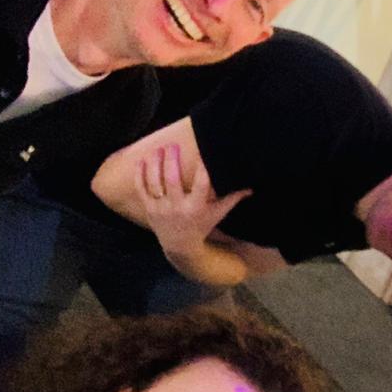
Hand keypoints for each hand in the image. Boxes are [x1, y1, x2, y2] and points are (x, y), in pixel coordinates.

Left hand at [135, 145, 249, 261]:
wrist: (179, 246)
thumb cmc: (202, 225)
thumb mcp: (218, 213)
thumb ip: (232, 198)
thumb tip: (251, 186)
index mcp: (196, 207)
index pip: (201, 184)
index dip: (203, 167)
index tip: (203, 151)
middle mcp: (177, 207)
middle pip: (172, 180)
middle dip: (171, 160)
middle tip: (173, 145)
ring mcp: (161, 208)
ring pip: (154, 182)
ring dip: (155, 163)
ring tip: (159, 149)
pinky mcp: (149, 208)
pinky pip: (142, 188)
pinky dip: (140, 174)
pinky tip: (142, 160)